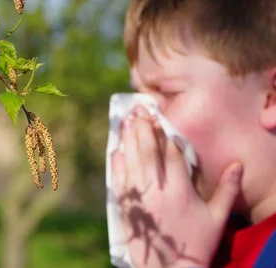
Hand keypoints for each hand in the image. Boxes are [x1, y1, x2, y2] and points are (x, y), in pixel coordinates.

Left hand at [110, 105, 242, 267]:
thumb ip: (227, 190)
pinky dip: (116, 164)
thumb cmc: (196, 243)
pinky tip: (115, 150)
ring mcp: (139, 197)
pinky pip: (118, 179)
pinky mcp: (126, 206)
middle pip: (148, 151)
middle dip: (143, 128)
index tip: (161, 117)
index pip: (171, 153)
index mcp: (180, 189)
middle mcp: (157, 189)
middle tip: (139, 111)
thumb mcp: (217, 217)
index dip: (166, 133)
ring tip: (125, 122)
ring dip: (128, 140)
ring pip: (131, 161)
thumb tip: (237, 165)